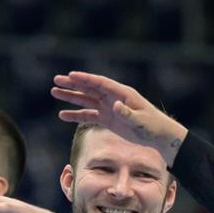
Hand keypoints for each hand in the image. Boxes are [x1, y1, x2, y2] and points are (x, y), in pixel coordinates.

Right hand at [51, 72, 188, 165]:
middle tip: (56, 81)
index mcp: (122, 94)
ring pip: (86, 100)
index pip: (100, 84)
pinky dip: (76, 115)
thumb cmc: (152, 126)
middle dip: (72, 85)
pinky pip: (88, 116)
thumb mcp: (140, 120)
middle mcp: (113, 98)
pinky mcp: (107, 119)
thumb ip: (127, 113)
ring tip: (54, 93)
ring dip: (71, 97)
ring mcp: (108, 108)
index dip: (85, 79)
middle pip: (89, 89)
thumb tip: (114, 105)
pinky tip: (62, 115)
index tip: (71, 76)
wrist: (158, 136)